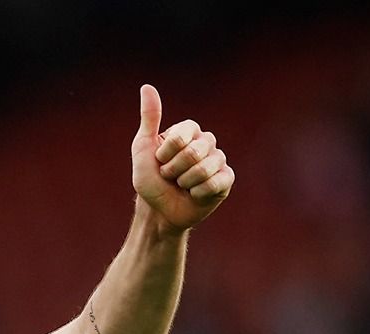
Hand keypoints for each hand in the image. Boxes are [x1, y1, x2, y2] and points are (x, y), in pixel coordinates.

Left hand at [131, 84, 233, 232]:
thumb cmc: (149, 179)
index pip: (184, 134)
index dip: (167, 151)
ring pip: (205, 168)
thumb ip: (149, 118)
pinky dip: (198, 192)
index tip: (159, 160)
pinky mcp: (226, 180)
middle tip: (169, 176)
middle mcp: (207, 143)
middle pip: (195, 151)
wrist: (158, 210)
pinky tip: (194, 194)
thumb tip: (146, 87)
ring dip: (185, 182)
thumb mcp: (143, 147)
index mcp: (189, 132)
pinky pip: (216, 183)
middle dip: (174, 169)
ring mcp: (219, 161)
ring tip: (181, 185)